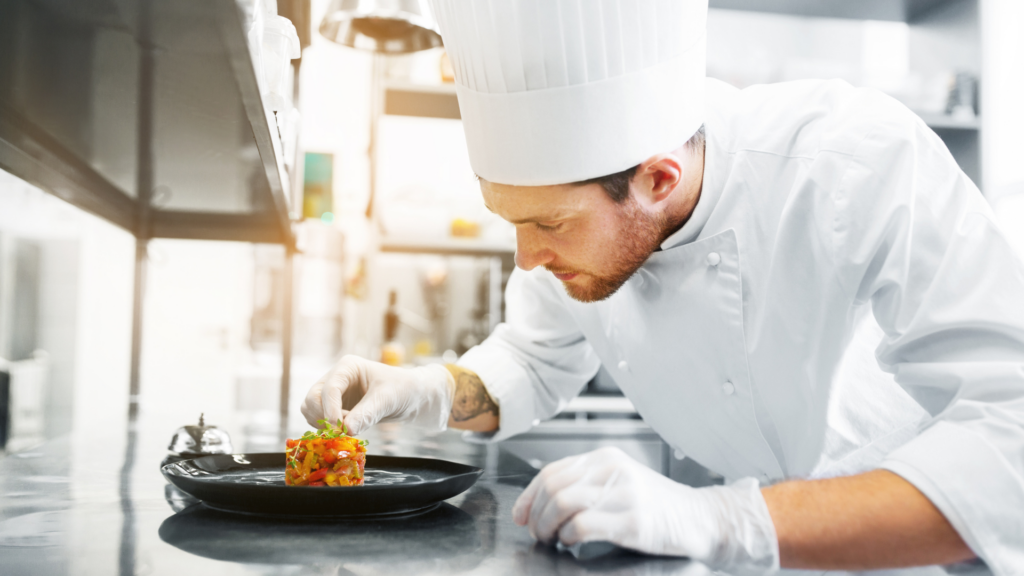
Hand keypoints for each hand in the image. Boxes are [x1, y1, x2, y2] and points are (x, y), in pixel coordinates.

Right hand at [300, 355, 454, 434]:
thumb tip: (347, 430)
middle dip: (324, 417)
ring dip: (323, 424)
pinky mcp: (334, 408)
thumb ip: (367, 414)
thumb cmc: (402, 390)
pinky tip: (347, 430)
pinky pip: (318, 419)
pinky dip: (326, 428)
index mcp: (347, 367)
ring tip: (349, 429)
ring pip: (310, 409)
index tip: (339, 429)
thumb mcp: (387, 400)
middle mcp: (336, 378)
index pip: (330, 388)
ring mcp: (333, 393)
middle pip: (313, 398)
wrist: (411, 397)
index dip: (331, 410)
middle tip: (342, 432)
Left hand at [512, 447, 778, 573]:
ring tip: (553, 539)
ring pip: (563, 503)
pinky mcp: (633, 520)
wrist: (700, 518)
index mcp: (605, 458)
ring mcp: (624, 493)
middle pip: (553, 487)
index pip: (552, 471)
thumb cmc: (657, 506)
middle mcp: (612, 469)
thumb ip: (585, 486)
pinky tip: (573, 543)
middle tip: (538, 533)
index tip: (521, 515)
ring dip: (548, 526)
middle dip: (536, 514)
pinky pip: (583, 525)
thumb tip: (538, 504)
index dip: (528, 496)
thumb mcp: (619, 483)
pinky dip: (569, 537)